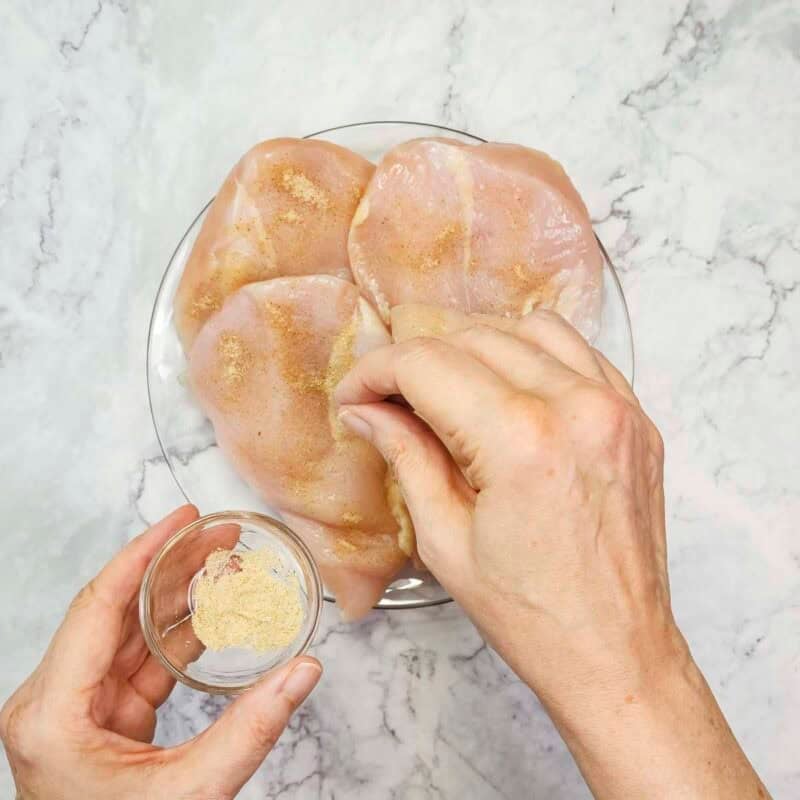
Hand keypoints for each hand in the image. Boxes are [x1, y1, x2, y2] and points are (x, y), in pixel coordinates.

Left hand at [0, 506, 321, 799]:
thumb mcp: (190, 793)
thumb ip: (251, 730)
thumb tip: (302, 672)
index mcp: (54, 713)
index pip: (99, 604)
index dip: (144, 552)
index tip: (183, 519)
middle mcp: (54, 701)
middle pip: (116, 608)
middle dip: (172, 565)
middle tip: (219, 535)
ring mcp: (75, 707)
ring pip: (129, 628)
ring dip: (177, 595)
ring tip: (222, 563)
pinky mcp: (100, 715)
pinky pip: (139, 658)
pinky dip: (177, 634)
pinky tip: (212, 612)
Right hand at [336, 309, 768, 798]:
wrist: (617, 654)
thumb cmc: (533, 617)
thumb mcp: (445, 541)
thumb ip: (406, 456)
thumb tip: (367, 411)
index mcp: (522, 441)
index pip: (427, 365)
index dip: (375, 372)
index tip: (354, 395)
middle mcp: (576, 407)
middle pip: (473, 337)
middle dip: (415, 360)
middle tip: (387, 397)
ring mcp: (616, 408)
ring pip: (528, 329)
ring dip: (474, 346)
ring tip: (444, 388)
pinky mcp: (636, 418)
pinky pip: (578, 353)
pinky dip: (531, 355)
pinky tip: (505, 387)